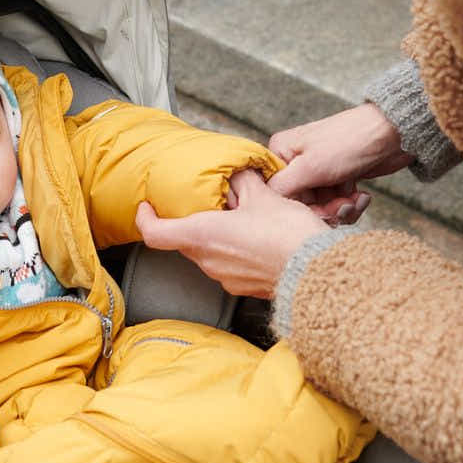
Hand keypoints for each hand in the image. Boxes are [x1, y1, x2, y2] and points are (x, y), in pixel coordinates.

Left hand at [135, 171, 327, 299]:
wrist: (316, 271)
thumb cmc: (287, 235)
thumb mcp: (264, 196)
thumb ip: (244, 182)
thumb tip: (238, 174)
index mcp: (203, 236)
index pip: (156, 233)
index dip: (146, 219)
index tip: (147, 208)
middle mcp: (207, 261)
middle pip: (186, 241)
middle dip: (195, 222)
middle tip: (216, 205)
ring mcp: (224, 278)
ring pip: (209, 253)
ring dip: (218, 237)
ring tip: (245, 221)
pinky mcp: (242, 287)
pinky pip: (229, 266)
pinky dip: (235, 252)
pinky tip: (257, 241)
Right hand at [267, 104, 410, 222]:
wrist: (394, 132)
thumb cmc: (349, 142)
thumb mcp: (308, 168)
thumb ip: (280, 188)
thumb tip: (260, 202)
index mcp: (281, 152)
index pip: (275, 192)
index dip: (296, 207)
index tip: (316, 212)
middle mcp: (296, 161)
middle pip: (300, 202)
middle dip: (323, 211)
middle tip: (342, 209)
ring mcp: (318, 170)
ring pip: (320, 206)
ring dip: (340, 209)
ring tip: (355, 202)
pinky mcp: (338, 178)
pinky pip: (336, 202)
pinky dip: (349, 204)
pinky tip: (361, 198)